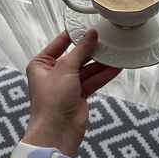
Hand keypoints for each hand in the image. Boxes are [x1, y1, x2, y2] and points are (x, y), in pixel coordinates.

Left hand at [23, 29, 121, 156]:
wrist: (57, 131)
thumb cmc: (51, 102)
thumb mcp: (65, 68)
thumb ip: (80, 50)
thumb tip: (90, 35)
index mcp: (42, 64)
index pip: (60, 43)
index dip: (75, 34)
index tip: (88, 26)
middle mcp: (54, 73)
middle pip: (76, 55)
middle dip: (92, 50)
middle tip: (106, 39)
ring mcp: (67, 84)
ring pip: (87, 68)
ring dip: (101, 62)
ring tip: (115, 52)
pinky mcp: (79, 94)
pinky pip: (93, 80)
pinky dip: (104, 74)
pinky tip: (116, 67)